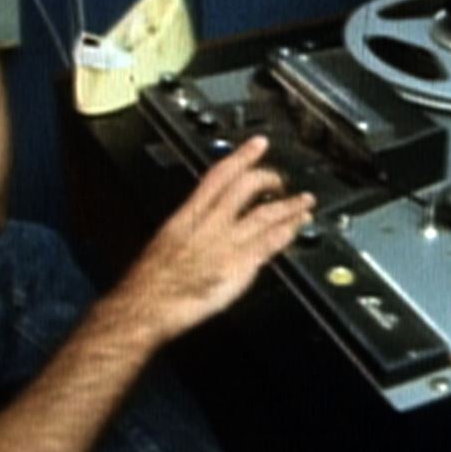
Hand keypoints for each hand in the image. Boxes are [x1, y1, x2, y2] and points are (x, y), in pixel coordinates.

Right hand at [113, 136, 314, 341]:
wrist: (146, 306)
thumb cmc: (148, 282)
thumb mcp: (164, 242)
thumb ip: (188, 230)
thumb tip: (199, 224)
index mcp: (187, 215)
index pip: (219, 175)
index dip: (241, 156)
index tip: (258, 144)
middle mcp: (209, 225)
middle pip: (245, 189)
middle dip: (268, 179)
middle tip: (282, 179)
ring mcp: (226, 245)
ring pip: (264, 215)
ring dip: (288, 207)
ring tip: (304, 203)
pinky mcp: (238, 267)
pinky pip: (267, 245)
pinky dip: (285, 234)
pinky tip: (295, 229)